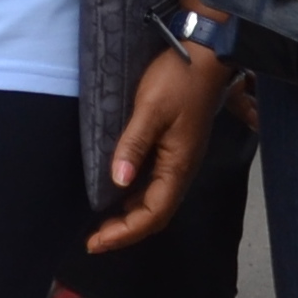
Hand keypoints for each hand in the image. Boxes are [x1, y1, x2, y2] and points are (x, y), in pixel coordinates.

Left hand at [81, 40, 233, 254]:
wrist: (203, 55)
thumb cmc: (177, 80)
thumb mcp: (150, 109)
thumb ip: (134, 145)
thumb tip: (118, 182)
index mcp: (178, 165)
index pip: (152, 214)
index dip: (124, 233)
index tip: (96, 242)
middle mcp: (181, 169)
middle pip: (155, 215)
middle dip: (125, 232)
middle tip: (94, 241)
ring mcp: (179, 160)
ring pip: (156, 202)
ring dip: (130, 218)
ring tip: (102, 226)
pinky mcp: (175, 149)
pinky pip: (156, 185)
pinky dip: (135, 199)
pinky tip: (119, 195)